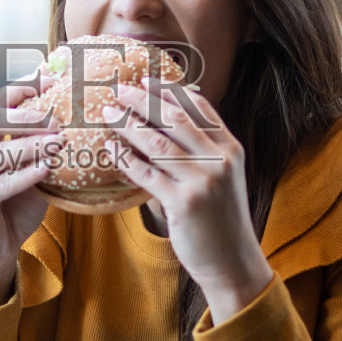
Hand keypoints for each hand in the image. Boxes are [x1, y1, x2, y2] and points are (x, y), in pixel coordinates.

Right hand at [0, 73, 57, 309]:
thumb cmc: (15, 207)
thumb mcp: (31, 171)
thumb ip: (42, 147)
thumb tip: (78, 118)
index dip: (25, 88)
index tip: (54, 81)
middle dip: (27, 115)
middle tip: (57, 115)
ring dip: (31, 144)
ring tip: (59, 141)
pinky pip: (2, 183)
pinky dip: (26, 174)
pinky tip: (47, 168)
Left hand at [106, 82, 273, 323]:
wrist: (233, 261)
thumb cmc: (221, 219)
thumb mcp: (223, 177)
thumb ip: (204, 150)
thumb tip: (168, 122)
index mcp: (230, 148)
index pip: (199, 106)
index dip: (169, 90)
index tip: (145, 79)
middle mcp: (219, 160)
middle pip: (175, 118)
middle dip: (143, 100)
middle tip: (119, 89)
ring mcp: (202, 181)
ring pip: (157, 142)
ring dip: (129, 124)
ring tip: (108, 113)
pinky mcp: (183, 203)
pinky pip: (146, 174)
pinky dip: (126, 159)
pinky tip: (111, 149)